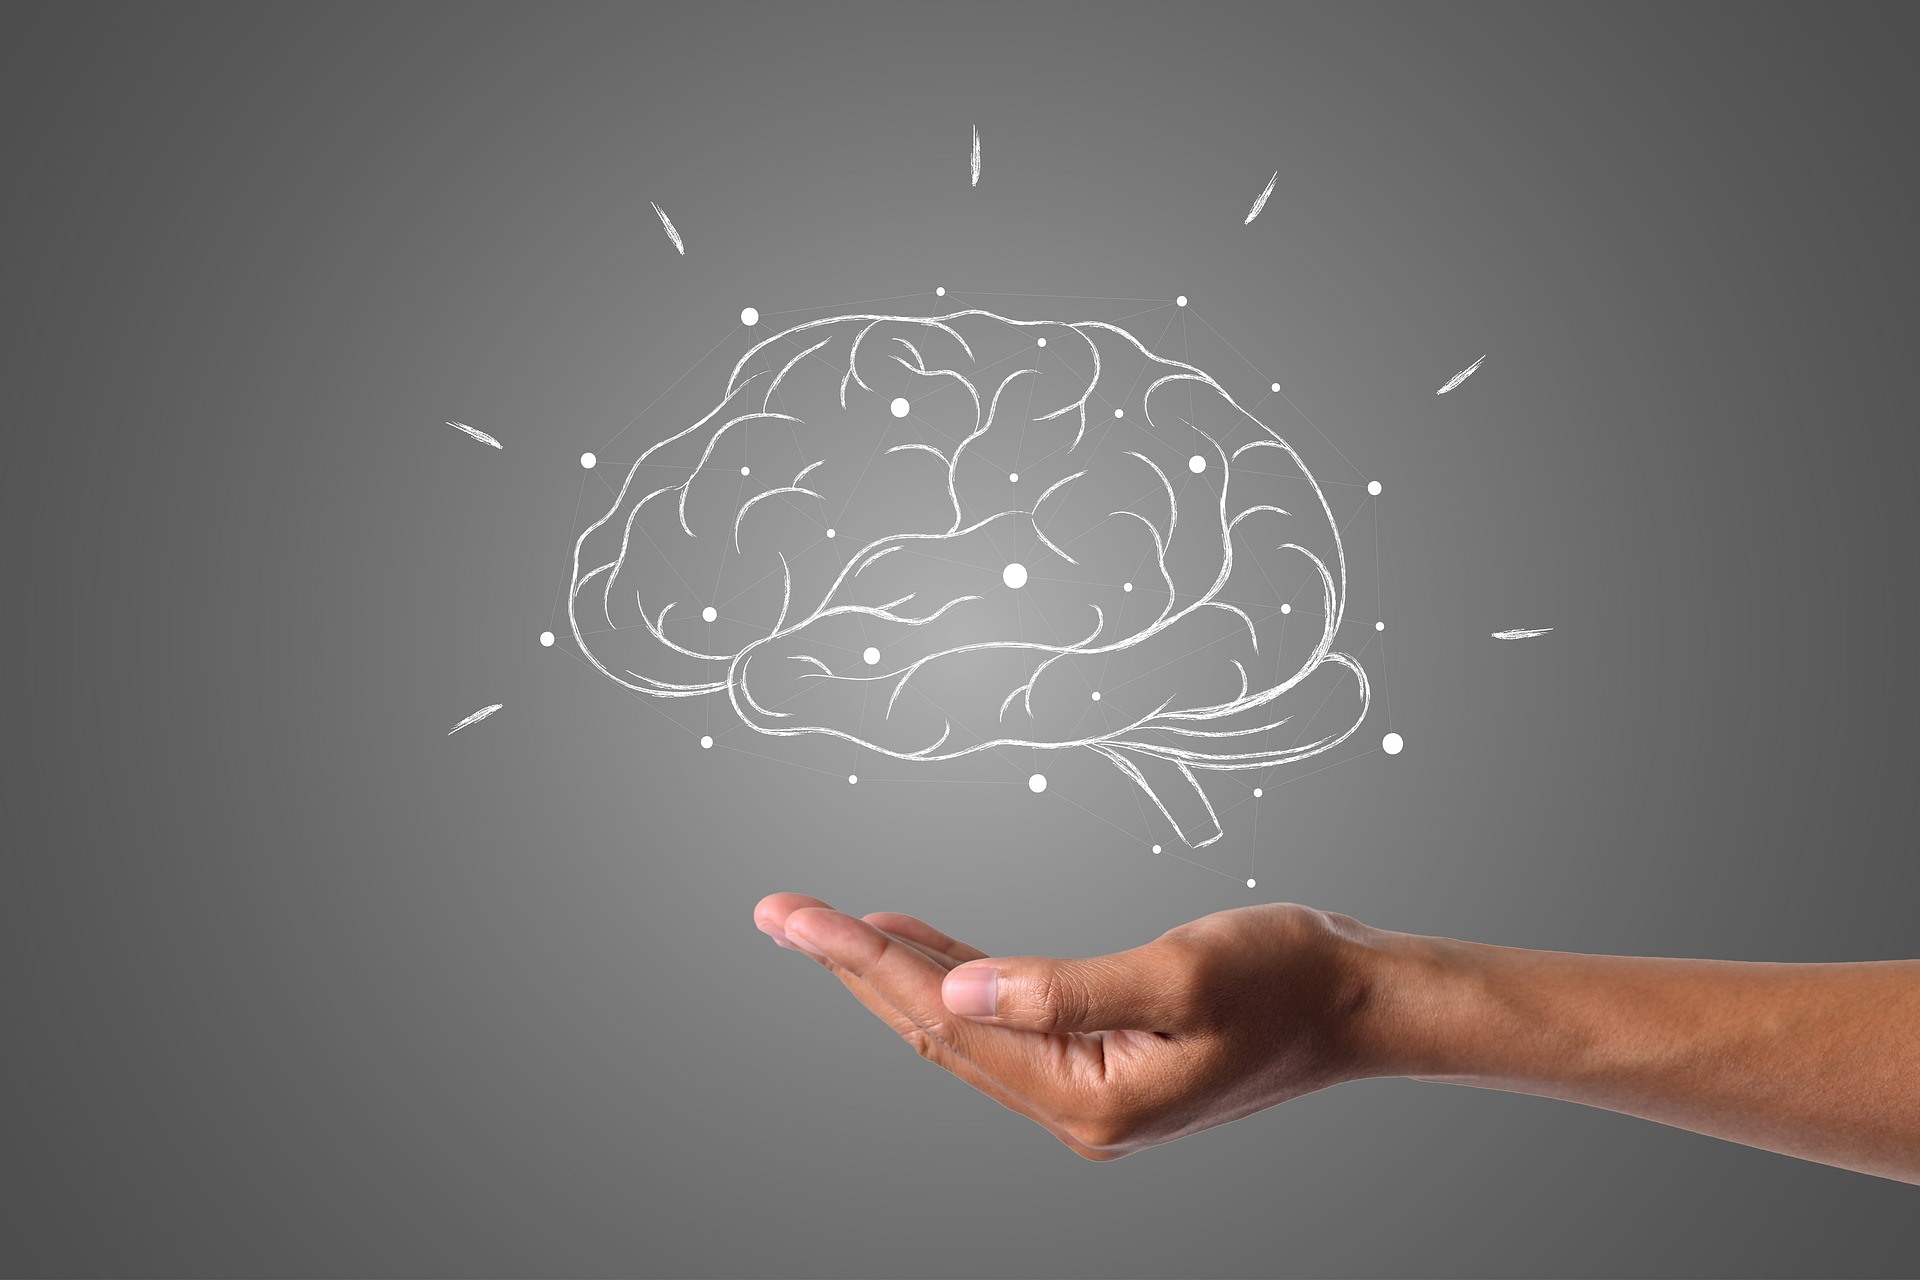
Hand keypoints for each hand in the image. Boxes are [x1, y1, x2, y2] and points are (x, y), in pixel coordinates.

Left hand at [753, 892, 1398, 1159]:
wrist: (1355, 1003)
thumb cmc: (1284, 979)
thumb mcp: (1179, 976)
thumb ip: (1061, 989)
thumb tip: (955, 987)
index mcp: (1089, 1099)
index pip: (947, 1021)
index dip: (863, 962)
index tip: (795, 916)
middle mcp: (1075, 1108)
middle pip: (938, 1030)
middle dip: (853, 968)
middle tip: (778, 911)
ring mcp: (1084, 1088)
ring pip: (962, 1025)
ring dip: (893, 973)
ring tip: (822, 924)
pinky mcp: (1097, 1058)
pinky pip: (1002, 1016)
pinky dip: (953, 974)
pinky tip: (914, 941)